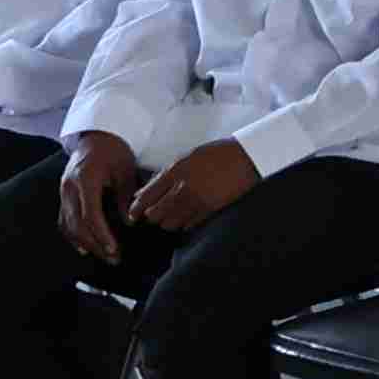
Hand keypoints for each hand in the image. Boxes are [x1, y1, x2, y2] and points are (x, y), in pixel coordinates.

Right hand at [57, 133, 144, 258]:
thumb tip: (129, 222)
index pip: (90, 214)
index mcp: (85, 179)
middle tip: (114, 259)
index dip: (101, 234)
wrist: (96, 136)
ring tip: (104, 256)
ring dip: (85, 243)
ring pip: (68, 224)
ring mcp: (63, 192)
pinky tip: (84, 247)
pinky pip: (63, 219)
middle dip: (95, 244)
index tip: (114, 249)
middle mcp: (69, 187)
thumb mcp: (126, 171)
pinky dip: (72, 235)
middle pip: (77, 224)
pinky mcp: (63, 195)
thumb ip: (127, 196)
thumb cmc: (114, 151)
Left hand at [127, 138, 260, 234]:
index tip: (132, 215)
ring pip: (171, 223)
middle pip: (155, 214)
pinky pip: (189, 224)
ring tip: (171, 217)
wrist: (246, 157)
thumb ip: (166, 174)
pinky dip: (184, 224)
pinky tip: (186, 219)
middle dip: (152, 216)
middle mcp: (183, 188)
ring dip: (168, 222)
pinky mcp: (210, 209)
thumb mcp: (187, 157)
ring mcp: (197, 200)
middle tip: (153, 214)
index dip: (135, 208)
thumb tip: (146, 191)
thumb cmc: (217, 153)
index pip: (146, 196)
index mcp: (175, 172)